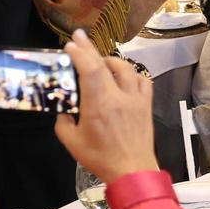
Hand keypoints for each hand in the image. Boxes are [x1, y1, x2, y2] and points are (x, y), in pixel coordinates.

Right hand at [54, 29, 157, 182]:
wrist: (132, 171)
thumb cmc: (102, 158)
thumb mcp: (72, 142)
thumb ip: (63, 123)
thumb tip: (63, 112)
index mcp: (99, 105)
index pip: (91, 70)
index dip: (80, 54)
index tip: (71, 45)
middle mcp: (119, 98)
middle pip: (106, 64)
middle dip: (90, 48)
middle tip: (79, 37)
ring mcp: (136, 100)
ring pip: (127, 69)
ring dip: (111, 60)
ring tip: (100, 60)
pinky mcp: (146, 106)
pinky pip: (143, 81)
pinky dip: (133, 74)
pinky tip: (125, 75)